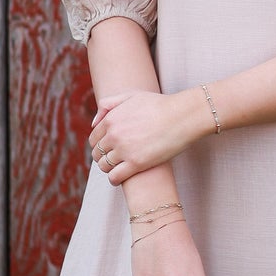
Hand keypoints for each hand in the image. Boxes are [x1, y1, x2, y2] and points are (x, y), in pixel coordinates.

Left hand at [89, 88, 206, 182]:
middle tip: (113, 159)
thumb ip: (108, 104)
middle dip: (103, 157)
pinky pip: (115, 177)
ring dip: (108, 168)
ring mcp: (124, 150)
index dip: (99, 145)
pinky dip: (114, 179)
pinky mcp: (136, 164)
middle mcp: (114, 135)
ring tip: (118, 168)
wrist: (182, 116)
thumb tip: (93, 123)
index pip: (93, 139)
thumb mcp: (132, 96)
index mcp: (111, 119)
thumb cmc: (160, 105)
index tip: (107, 148)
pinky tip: (120, 178)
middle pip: (97, 153)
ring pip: (104, 166)